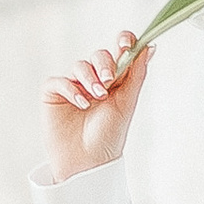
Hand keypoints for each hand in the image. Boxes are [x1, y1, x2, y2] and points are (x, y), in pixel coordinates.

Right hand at [43, 34, 150, 179]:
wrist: (88, 162)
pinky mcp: (54, 94)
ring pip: (80, 65)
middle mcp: (94, 79)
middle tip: (108, 81)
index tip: (126, 43)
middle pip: (99, 56)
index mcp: (115, 80)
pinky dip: (70, 89)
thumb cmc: (108, 136)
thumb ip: (136, 75)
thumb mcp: (127, 103)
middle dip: (104, 64)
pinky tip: (80, 103)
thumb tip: (149, 48)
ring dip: (89, 78)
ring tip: (96, 96)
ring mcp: (73, 85)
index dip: (123, 41)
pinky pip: (59, 80)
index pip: (118, 51)